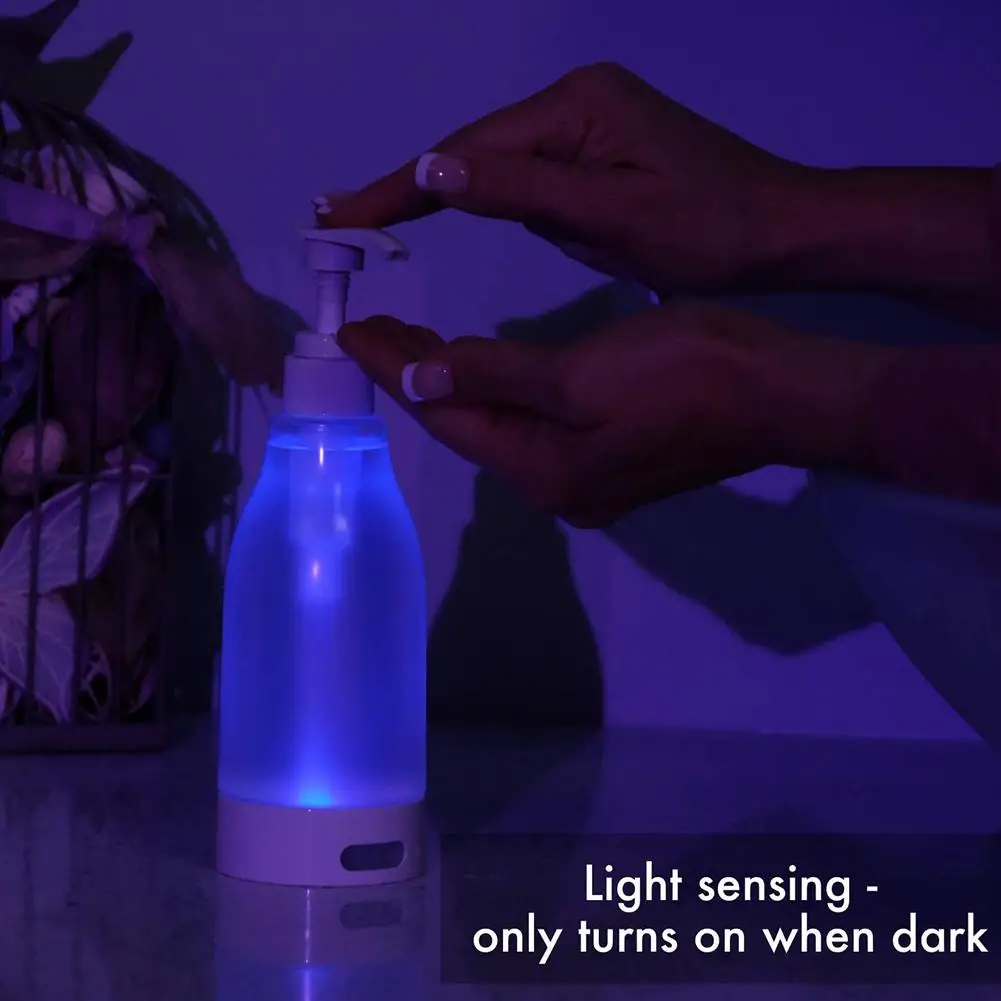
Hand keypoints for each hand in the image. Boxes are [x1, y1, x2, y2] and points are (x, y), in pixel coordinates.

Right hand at [316, 63, 804, 293]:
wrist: (780, 232)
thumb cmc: (706, 229)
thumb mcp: (610, 214)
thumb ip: (520, 190)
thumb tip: (431, 168)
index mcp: (575, 108)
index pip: (469, 148)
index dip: (400, 182)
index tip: (340, 212)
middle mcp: (575, 103)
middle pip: (476, 147)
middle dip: (409, 183)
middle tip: (338, 214)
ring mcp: (588, 127)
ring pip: (500, 164)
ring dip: (444, 190)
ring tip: (372, 214)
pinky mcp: (599, 154)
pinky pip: (530, 177)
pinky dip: (489, 197)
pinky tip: (451, 209)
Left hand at [338, 303, 898, 526]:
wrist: (783, 391)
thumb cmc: (687, 372)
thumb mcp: (582, 373)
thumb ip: (495, 378)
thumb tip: (419, 383)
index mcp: (544, 472)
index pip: (447, 418)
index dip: (396, 372)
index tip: (352, 331)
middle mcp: (556, 489)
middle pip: (469, 428)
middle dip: (419, 379)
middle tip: (373, 328)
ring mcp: (586, 482)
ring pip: (499, 428)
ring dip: (457, 385)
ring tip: (413, 341)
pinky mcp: (610, 464)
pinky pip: (533, 428)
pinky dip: (499, 395)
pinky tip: (482, 370)